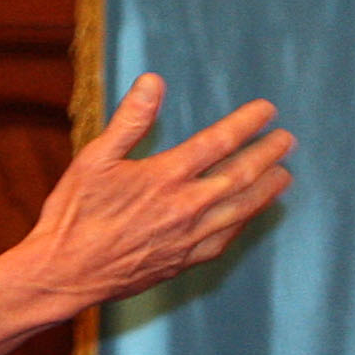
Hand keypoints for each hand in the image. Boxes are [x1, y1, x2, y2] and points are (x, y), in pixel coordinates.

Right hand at [0, 77, 294, 354]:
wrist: (66, 274)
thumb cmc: (74, 214)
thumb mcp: (94, 159)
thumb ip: (130, 120)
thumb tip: (154, 81)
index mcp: (164, 177)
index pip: (219, 142)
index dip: (247, 123)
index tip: (267, 110)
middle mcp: (185, 207)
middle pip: (241, 176)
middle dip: (268, 154)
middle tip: (287, 140)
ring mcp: (189, 238)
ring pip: (242, 209)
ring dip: (267, 190)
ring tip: (285, 175)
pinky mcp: (186, 261)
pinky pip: (228, 237)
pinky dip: (247, 221)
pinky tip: (252, 213)